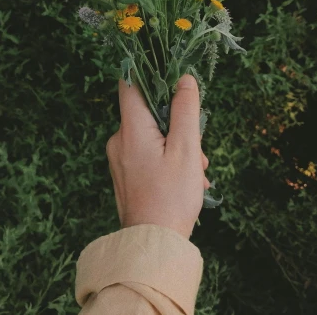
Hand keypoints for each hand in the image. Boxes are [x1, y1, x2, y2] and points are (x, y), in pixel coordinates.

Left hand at [106, 74, 210, 239]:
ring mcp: (120, 159)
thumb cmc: (170, 197)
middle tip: (197, 150)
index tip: (172, 76)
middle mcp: (119, 140)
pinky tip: (187, 182)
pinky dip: (169, 161)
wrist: (152, 244)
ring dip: (178, 147)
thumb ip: (185, 110)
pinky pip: (148, 155)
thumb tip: (184, 79)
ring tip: (196, 173)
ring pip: (153, 136)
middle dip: (178, 125)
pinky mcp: (125, 174)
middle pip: (149, 113)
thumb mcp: (186, 149)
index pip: (130, 83)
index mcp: (130, 129)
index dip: (150, 73)